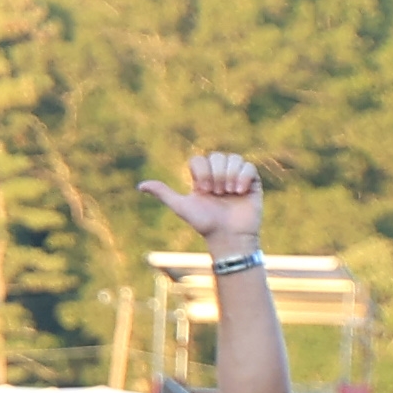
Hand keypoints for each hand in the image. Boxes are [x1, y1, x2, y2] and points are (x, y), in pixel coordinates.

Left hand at [141, 149, 264, 257]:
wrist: (228, 236)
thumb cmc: (204, 223)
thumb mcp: (181, 207)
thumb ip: (164, 194)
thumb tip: (140, 186)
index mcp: (201, 178)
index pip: (199, 159)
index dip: (201, 172)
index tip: (202, 191)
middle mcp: (219, 175)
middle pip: (216, 156)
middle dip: (215, 174)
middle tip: (216, 192)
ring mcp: (236, 178)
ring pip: (233, 158)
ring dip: (229, 175)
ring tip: (228, 192)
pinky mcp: (252, 183)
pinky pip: (249, 166)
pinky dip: (243, 176)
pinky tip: (239, 191)